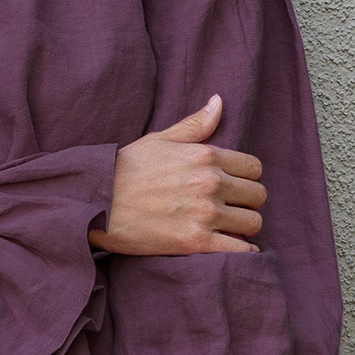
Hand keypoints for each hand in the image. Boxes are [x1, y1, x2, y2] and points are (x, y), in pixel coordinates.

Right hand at [88, 95, 266, 255]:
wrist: (95, 202)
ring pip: (254, 222)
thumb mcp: (159, 139)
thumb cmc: (124, 169)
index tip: (233, 187)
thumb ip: (195, 124)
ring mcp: (205, 213)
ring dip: (244, 227)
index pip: (254, 168)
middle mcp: (210, 183)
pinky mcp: (196, 242)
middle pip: (258, 195)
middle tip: (230, 209)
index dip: (246, 178)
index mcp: (205, 155)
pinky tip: (233, 249)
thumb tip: (219, 101)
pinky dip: (244, 252)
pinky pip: (241, 250)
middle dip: (247, 202)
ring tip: (227, 229)